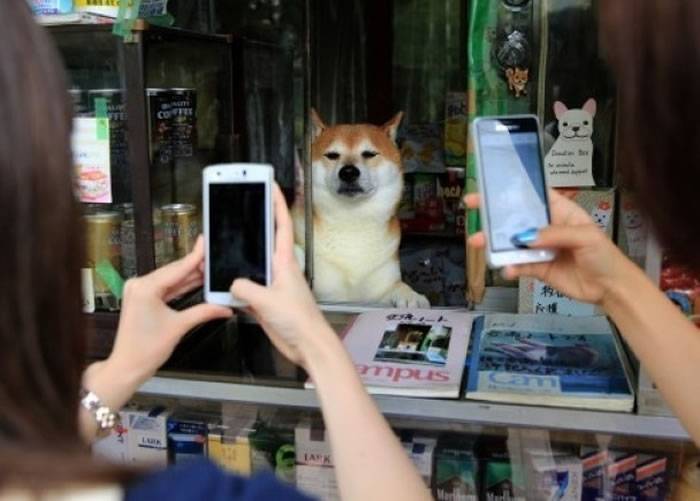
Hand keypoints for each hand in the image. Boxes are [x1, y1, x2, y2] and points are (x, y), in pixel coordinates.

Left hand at [108, 236, 232, 384]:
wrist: (128, 366)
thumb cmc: (145, 350)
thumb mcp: (179, 326)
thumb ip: (204, 311)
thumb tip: (224, 307)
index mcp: (145, 288)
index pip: (178, 268)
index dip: (195, 256)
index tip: (205, 243)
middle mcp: (139, 285)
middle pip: (174, 272)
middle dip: (195, 267)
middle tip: (214, 259)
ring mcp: (139, 291)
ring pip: (171, 279)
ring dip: (189, 277)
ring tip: (208, 270)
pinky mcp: (142, 298)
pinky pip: (165, 288)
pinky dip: (180, 287)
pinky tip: (195, 282)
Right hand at [231, 184, 329, 369]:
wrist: (308, 346)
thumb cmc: (300, 321)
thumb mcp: (268, 301)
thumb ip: (245, 288)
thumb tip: (232, 283)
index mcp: (284, 262)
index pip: (280, 225)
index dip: (275, 203)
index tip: (268, 184)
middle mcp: (279, 270)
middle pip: (262, 241)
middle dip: (252, 223)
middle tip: (239, 206)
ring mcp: (272, 286)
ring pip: (251, 265)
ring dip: (239, 259)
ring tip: (224, 246)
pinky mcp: (266, 302)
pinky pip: (247, 288)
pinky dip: (235, 286)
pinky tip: (225, 286)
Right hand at [465, 190, 628, 304]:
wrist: (611, 288)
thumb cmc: (605, 255)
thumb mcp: (585, 236)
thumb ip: (554, 234)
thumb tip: (524, 237)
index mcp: (560, 212)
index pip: (533, 196)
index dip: (512, 192)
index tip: (491, 189)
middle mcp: (547, 228)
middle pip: (516, 218)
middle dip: (495, 215)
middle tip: (473, 210)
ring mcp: (541, 249)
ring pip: (513, 243)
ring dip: (495, 243)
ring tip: (479, 243)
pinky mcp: (538, 268)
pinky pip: (519, 266)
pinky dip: (510, 267)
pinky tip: (505, 269)